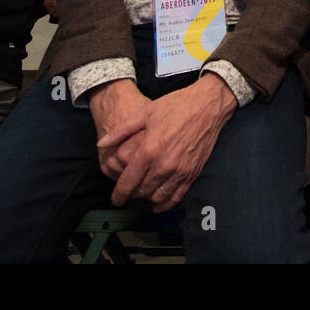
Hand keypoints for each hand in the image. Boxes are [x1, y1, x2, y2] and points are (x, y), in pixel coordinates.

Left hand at [96, 74, 236, 210]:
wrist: (207, 106)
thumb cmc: (177, 106)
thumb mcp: (144, 112)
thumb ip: (121, 130)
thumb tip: (102, 143)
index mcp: (149, 150)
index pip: (128, 181)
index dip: (119, 193)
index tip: (116, 199)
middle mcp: (164, 165)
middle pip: (142, 192)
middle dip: (132, 195)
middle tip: (128, 192)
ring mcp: (180, 171)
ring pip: (158, 197)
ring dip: (148, 199)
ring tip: (143, 194)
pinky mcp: (192, 172)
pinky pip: (177, 196)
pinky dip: (166, 203)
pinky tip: (160, 203)